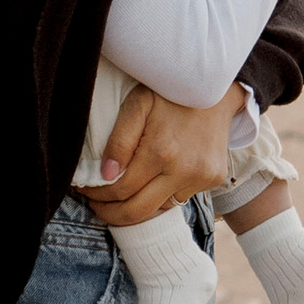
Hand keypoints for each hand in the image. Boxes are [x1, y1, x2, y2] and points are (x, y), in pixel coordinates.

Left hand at [87, 84, 240, 226]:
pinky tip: (151, 184)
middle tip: (97, 206)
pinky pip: (179, 199)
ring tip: (120, 197)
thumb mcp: (138, 105)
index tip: (86, 191)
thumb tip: (106, 175)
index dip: (98, 195)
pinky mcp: (213, 180)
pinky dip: (161, 197)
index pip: (121, 190)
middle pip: (139, 211)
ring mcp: (202, 178)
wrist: (216, 89)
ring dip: (138, 207)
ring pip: (160, 209)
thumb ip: (120, 140)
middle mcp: (184, 170)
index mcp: (161, 152)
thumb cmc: (171, 94)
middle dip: (112, 214)